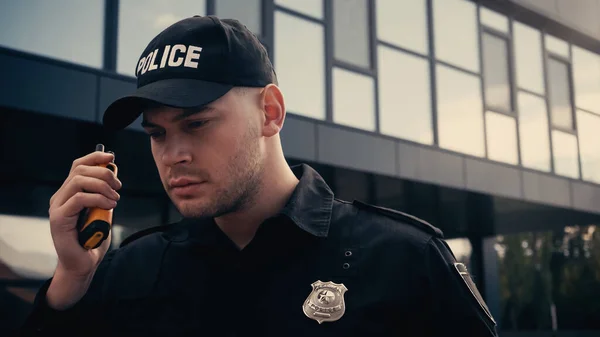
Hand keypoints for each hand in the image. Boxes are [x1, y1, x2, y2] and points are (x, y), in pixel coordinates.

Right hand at [48, 149, 120, 279]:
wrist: (84, 264)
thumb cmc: (93, 238)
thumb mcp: (103, 210)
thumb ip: (104, 194)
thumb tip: (113, 173)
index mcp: (69, 193)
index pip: (78, 166)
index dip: (94, 157)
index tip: (111, 158)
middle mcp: (60, 197)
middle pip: (80, 171)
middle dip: (104, 174)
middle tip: (118, 188)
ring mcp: (57, 207)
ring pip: (78, 181)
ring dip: (102, 186)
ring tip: (115, 199)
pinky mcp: (59, 218)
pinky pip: (79, 199)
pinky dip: (98, 199)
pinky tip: (109, 206)